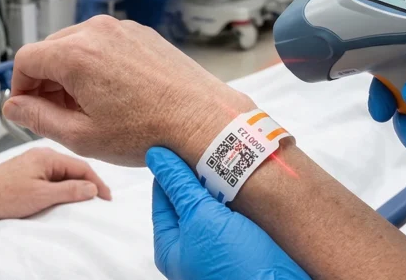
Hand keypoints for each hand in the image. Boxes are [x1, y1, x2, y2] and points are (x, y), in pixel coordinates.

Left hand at [0, 148, 111, 220]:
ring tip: (84, 198)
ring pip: (62, 171)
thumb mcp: (42, 196)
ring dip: (74, 183)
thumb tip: (92, 188)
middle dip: (88, 182)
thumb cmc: (3, 196)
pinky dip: (62, 184)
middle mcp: (41, 153)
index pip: (82, 166)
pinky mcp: (26, 169)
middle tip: (100, 199)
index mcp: (47, 155)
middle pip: (73, 167)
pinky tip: (64, 193)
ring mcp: (33, 161)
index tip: (107, 197)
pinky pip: (51, 174)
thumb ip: (69, 190)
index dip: (97, 182)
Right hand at [3, 16, 255, 165]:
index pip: (26, 59)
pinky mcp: (142, 34)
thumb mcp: (81, 135)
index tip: (27, 108)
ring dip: (73, 73)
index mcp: (77, 54)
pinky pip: (106, 44)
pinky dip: (99, 65)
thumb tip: (14, 107)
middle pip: (50, 49)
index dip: (20, 87)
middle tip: (57, 114)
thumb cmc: (151, 131)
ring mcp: (123, 29)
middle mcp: (98, 32)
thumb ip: (37, 118)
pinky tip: (114, 96)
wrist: (202, 120)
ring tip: (90, 108)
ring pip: (78, 46)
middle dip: (46, 81)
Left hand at [148, 148, 309, 279]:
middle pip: (190, 198)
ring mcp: (220, 245)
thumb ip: (179, 187)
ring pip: (216, 203)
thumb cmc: (237, 266)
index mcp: (171, 247)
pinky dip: (241, 194)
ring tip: (232, 156)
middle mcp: (193, 247)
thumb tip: (156, 157)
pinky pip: (238, 211)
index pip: (163, 196)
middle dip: (200, 172)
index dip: (171, 167)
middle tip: (210, 143)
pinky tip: (248, 177)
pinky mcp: (245, 242)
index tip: (182, 139)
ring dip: (223, 182)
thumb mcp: (201, 219)